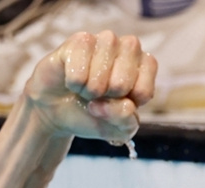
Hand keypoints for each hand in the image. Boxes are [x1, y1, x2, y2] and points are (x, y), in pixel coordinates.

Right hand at [24, 30, 156, 142]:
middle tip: (100, 95)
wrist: (58, 110)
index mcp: (146, 67)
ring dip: (90, 90)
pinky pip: (78, 69)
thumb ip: (126, 121)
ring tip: (87, 88)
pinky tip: (73, 80)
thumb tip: (123, 104)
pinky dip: (74, 83)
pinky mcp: (80, 40)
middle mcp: (129, 48)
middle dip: (106, 99)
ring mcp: (105, 40)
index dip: (125, 106)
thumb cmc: (94, 114)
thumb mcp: (116, 129)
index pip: (143, 92)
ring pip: (100, 73)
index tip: (117, 103)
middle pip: (122, 83)